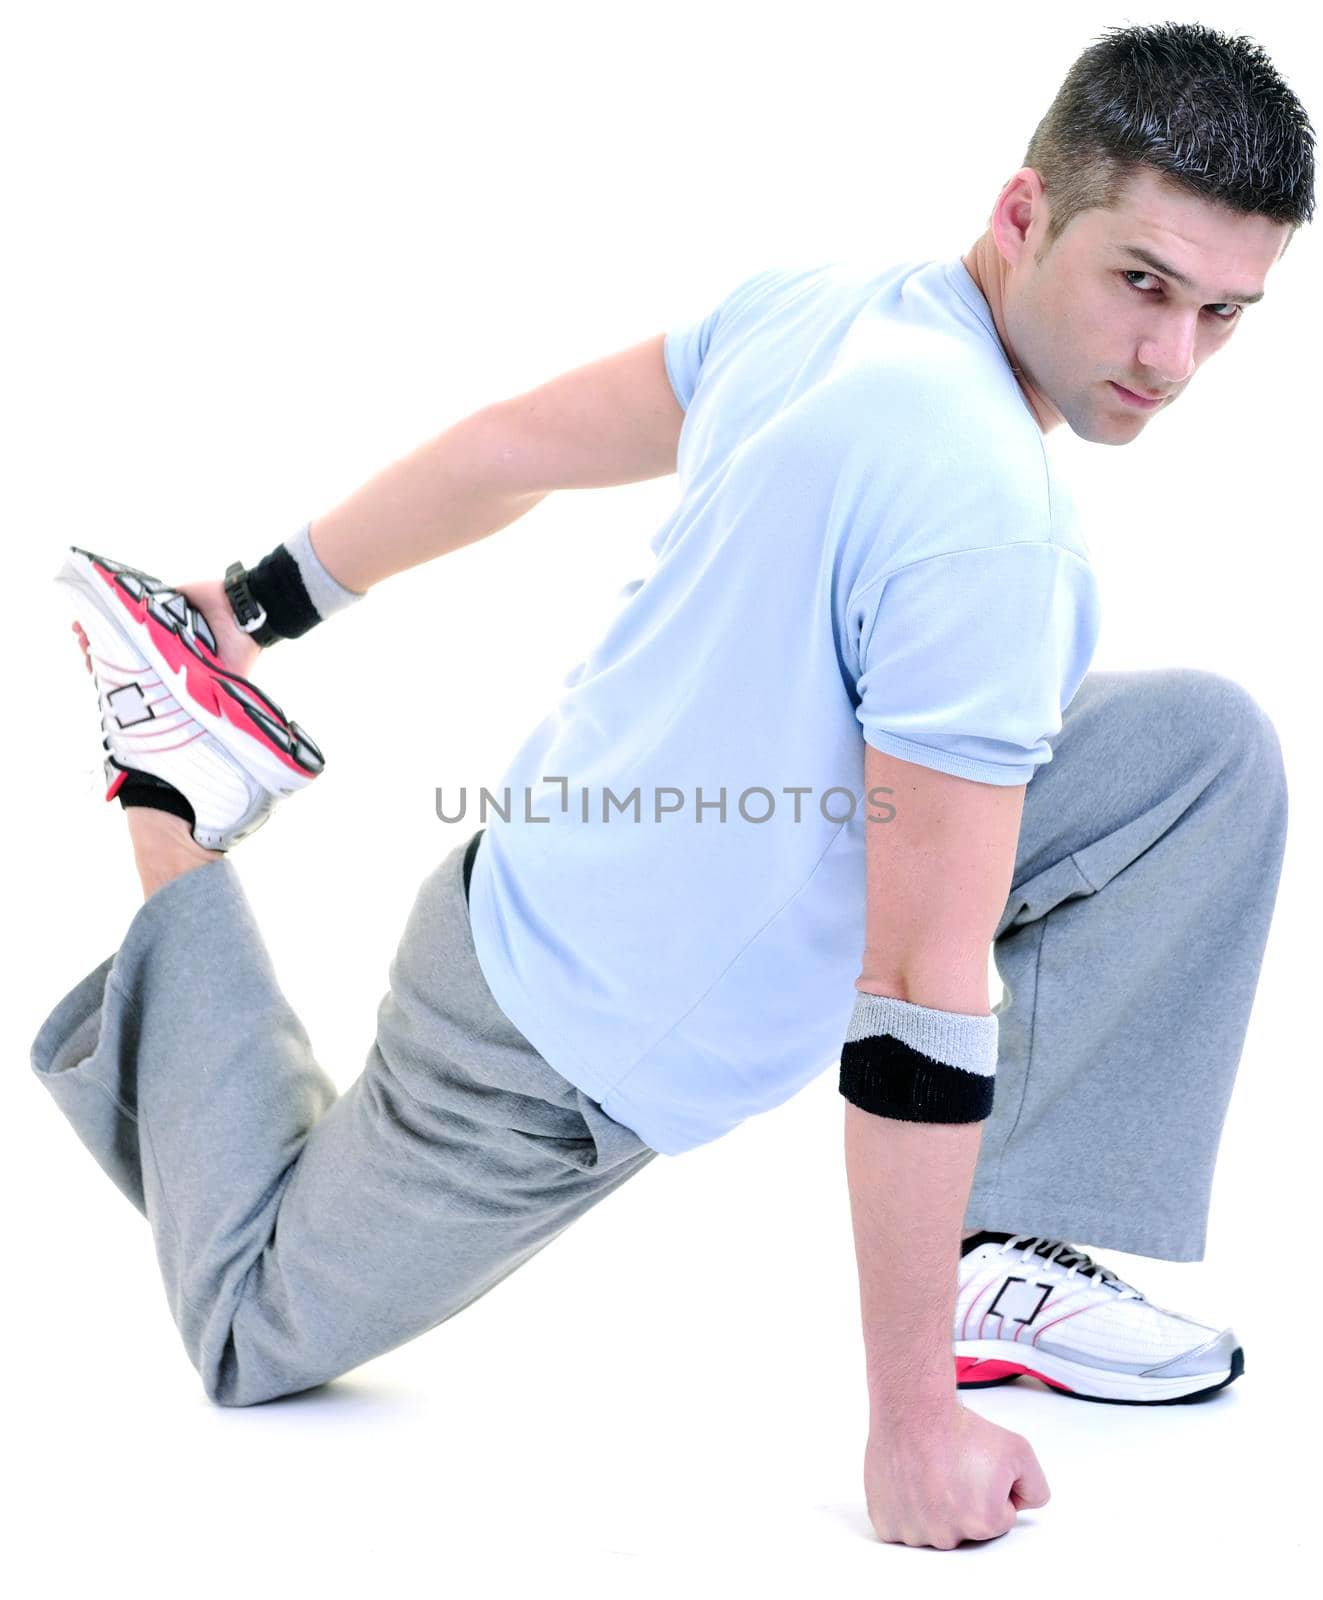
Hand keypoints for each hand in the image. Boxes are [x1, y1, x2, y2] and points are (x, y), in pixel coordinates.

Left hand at [71, 577, 263, 681]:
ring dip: (103, 624)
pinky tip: (98, 602)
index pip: (138, 671)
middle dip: (101, 648)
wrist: (253, 612)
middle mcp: (166, 644)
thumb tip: (199, 731)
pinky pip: (138, 598)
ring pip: (126, 622)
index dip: (116, 673)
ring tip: (81, 628)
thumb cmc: (240, 650)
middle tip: (83, 648)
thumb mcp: (223, 682)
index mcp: (175, 665)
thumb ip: (208, 699)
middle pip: (126, 646)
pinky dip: (118, 599)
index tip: (96, 672)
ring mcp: (164, 620)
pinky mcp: (167, 599)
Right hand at [863, 1404, 1050, 1548]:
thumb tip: (1022, 1506)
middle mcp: (948, 1537)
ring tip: (927, 1472)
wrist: (913, 1408)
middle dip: (962, 1502)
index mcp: (984, 1523)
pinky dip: (903, 1510)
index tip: (974, 1468)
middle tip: (950, 1469)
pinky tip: (908, 1483)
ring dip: (931, 1508)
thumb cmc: (959, 1428)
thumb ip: (1036, 1488)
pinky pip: (900, 1529)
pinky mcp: (886, 1523)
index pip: (999, 1518)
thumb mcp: (1018, 1450)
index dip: (990, 1489)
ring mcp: (914, 1533)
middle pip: (965, 1528)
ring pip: (931, 1530)